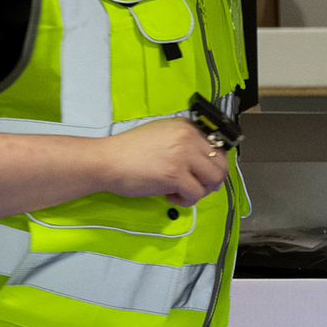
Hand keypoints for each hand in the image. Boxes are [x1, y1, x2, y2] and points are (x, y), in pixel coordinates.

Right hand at [99, 117, 231, 204]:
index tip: (201, 174)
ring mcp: (183, 155)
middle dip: (211, 181)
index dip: (212, 165)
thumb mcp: (161, 135)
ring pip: (213, 180)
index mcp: (186, 126)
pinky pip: (196, 194)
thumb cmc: (129, 151)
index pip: (218, 147)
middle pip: (220, 164)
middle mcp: (188, 137)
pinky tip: (171, 196)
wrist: (106, 160)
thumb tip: (204, 165)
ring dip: (201, 190)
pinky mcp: (175, 175)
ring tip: (183, 191)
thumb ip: (184, 144)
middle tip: (195, 187)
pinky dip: (186, 200)